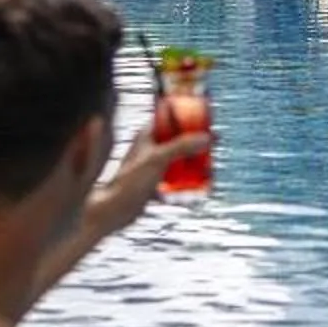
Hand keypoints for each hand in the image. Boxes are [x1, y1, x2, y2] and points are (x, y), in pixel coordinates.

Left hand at [86, 118, 212, 234]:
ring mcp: (152, 165)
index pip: (171, 116)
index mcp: (147, 134)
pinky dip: (186, 181)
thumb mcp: (158, 159)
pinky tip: (196, 187)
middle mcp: (150, 147)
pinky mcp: (153, 182)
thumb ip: (182, 146)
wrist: (114, 210)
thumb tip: (207, 138)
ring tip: (208, 168)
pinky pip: (175, 178)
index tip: (207, 121)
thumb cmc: (130, 182)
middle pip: (179, 139)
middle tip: (213, 147)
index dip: (189, 116)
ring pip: (178, 159)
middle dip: (196, 143)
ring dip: (193, 163)